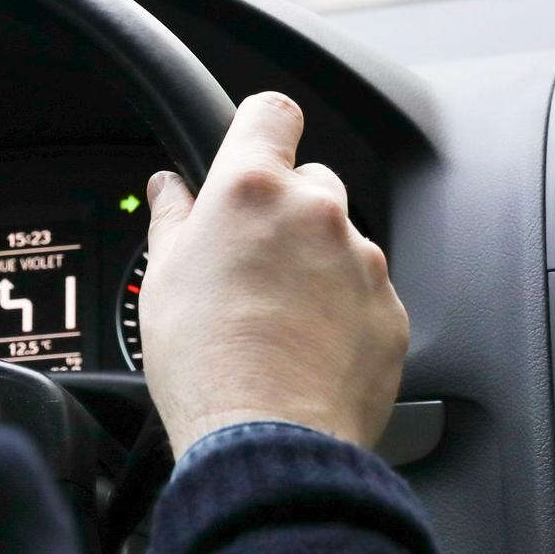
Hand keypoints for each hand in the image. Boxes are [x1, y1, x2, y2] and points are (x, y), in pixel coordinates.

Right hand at [138, 92, 408, 456]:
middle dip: (287, 211)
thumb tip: (169, 189)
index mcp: (253, 190)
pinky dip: (345, 311)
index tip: (257, 146)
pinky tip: (309, 349)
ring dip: (318, 264)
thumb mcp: (163, 280)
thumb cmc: (206, 365)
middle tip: (254, 264)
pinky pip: (367, 293)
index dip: (264, 128)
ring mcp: (362, 261)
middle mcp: (316, 213)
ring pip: (342, 241)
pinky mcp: (391, 310)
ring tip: (279, 320)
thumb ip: (173, 219)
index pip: (272, 113)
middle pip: (311, 182)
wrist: (267, 440)